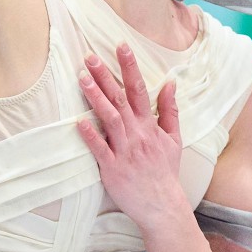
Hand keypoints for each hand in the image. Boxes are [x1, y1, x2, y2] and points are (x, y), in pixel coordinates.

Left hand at [77, 44, 188, 231]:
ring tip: (81, 78)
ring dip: (95, 97)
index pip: (139, 89)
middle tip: (90, 56)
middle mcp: (137, 134)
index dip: (129, 67)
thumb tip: (170, 83)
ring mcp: (124, 150)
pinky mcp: (112, 168)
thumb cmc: (164, 170)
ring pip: (109, 118)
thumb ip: (170, 110)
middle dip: (105, 76)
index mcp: (149, 125)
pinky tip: (78, 120)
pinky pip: (99, 149)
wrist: (162, 205)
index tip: (121, 46)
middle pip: (120, 99)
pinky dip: (90, 134)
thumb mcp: (174, 139)